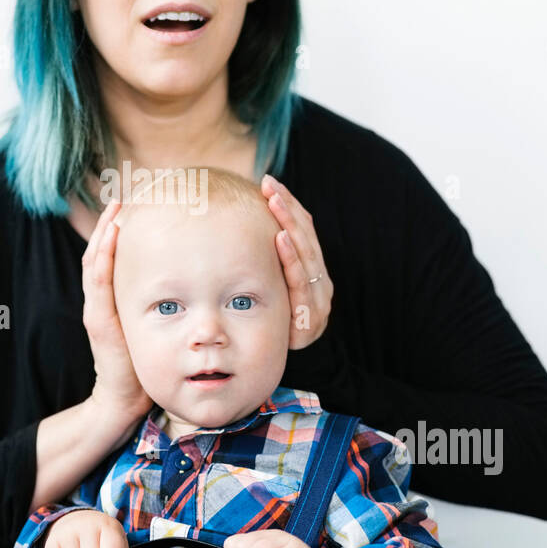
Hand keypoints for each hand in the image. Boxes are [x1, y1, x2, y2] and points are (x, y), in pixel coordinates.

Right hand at [80, 197, 153, 423]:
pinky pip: (97, 282)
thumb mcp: (158, 327)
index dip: (120, 229)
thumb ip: (167, 303)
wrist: (124, 401)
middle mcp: (101, 300)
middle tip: (123, 195)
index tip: (134, 204)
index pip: (113, 255)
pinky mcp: (97, 321)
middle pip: (100, 250)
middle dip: (110, 222)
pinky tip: (112, 237)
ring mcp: (96, 309)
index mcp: (114, 299)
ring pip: (94, 261)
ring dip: (104, 232)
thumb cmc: (146, 366)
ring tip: (116, 207)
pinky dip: (103, 257)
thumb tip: (194, 279)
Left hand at [261, 174, 333, 349]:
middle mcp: (319, 282)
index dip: (288, 206)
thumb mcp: (260, 291)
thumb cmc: (261, 323)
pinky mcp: (310, 318)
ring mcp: (317, 299)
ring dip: (290, 224)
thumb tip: (228, 221)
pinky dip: (291, 258)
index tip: (269, 182)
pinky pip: (301, 281)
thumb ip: (257, 262)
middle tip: (270, 186)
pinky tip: (280, 238)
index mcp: (310, 271)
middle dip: (288, 210)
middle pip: (306, 238)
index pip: (302, 230)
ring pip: (306, 254)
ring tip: (276, 202)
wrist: (264, 365)